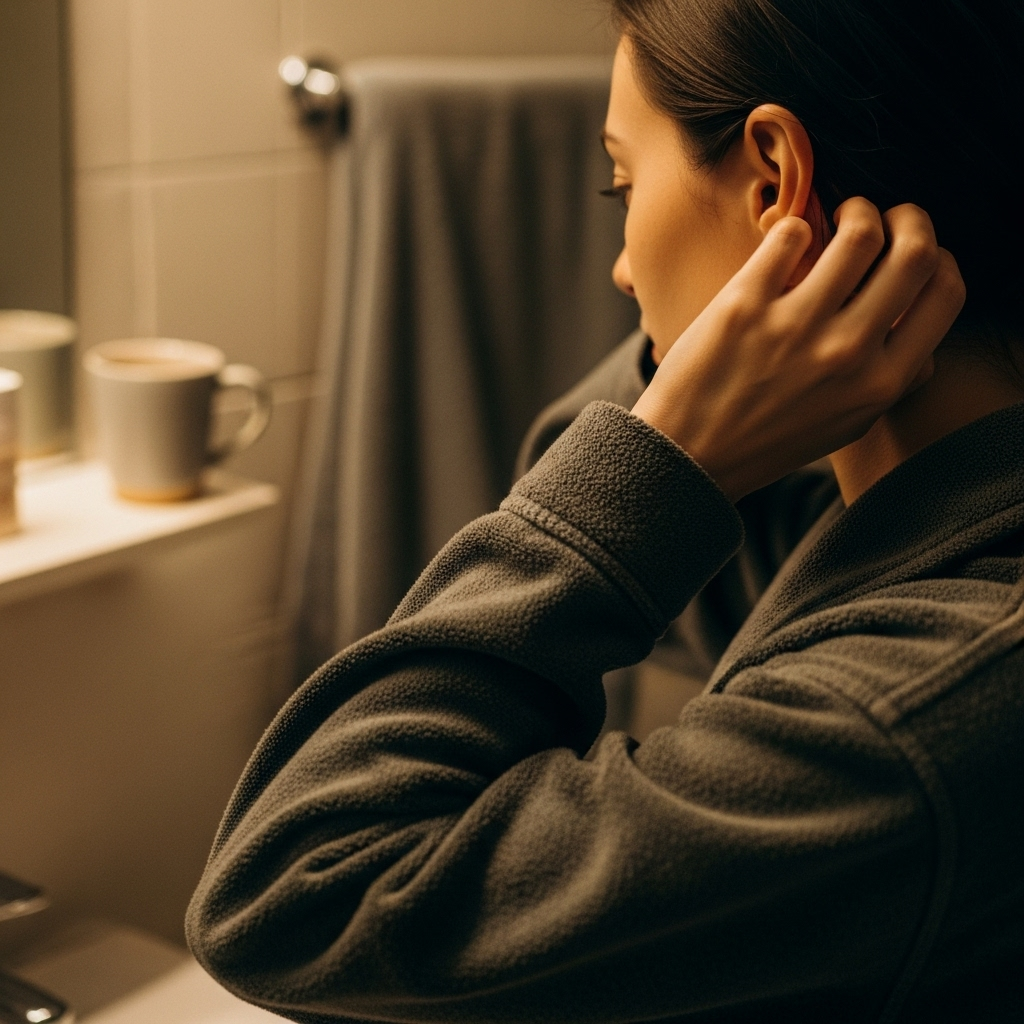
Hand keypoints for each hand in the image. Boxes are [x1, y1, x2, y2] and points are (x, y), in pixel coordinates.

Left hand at [632, 199, 965, 501]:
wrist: (690, 455)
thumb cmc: (768, 439)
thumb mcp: (847, 425)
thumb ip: (891, 384)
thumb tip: (924, 344)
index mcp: (881, 383)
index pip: (946, 292)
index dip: (940, 258)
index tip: (914, 251)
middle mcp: (847, 353)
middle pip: (914, 252)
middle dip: (908, 218)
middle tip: (886, 217)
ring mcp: (795, 327)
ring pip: (860, 232)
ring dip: (857, 211)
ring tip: (841, 216)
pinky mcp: (744, 305)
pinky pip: (789, 234)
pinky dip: (793, 227)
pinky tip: (785, 243)